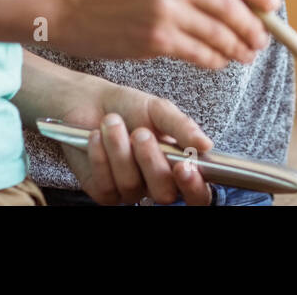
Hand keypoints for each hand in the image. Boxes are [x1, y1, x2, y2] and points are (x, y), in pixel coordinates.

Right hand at [57, 0, 280, 66]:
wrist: (68, 5)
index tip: (271, 5)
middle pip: (230, 6)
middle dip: (253, 26)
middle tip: (262, 39)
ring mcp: (164, 10)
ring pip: (218, 33)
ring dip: (237, 47)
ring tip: (245, 54)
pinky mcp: (155, 38)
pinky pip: (198, 53)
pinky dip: (214, 60)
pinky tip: (218, 62)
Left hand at [59, 82, 213, 205]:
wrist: (90, 102)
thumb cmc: (129, 107)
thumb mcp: (159, 110)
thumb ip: (182, 127)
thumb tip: (206, 145)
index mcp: (178, 165)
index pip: (197, 193)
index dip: (194, 187)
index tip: (185, 166)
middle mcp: (156, 183)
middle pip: (164, 193)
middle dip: (151, 162)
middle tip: (140, 132)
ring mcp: (130, 190)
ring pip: (132, 186)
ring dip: (120, 150)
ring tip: (111, 122)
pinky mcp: (103, 191)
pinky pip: (106, 186)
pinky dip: (101, 156)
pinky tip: (96, 136)